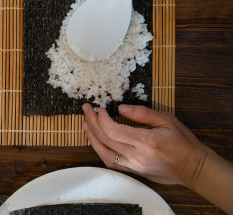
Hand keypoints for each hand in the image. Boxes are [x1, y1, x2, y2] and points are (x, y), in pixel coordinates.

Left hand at [82, 103, 207, 185]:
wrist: (194, 168)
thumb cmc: (183, 143)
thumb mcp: (167, 120)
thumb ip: (143, 113)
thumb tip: (121, 108)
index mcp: (146, 142)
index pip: (113, 131)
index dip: (101, 118)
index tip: (99, 108)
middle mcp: (137, 156)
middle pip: (105, 140)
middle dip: (92, 122)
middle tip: (87, 109)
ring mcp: (134, 166)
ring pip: (104, 153)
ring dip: (92, 137)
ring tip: (86, 123)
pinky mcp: (134, 171)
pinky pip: (111, 162)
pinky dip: (100, 150)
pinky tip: (96, 140)